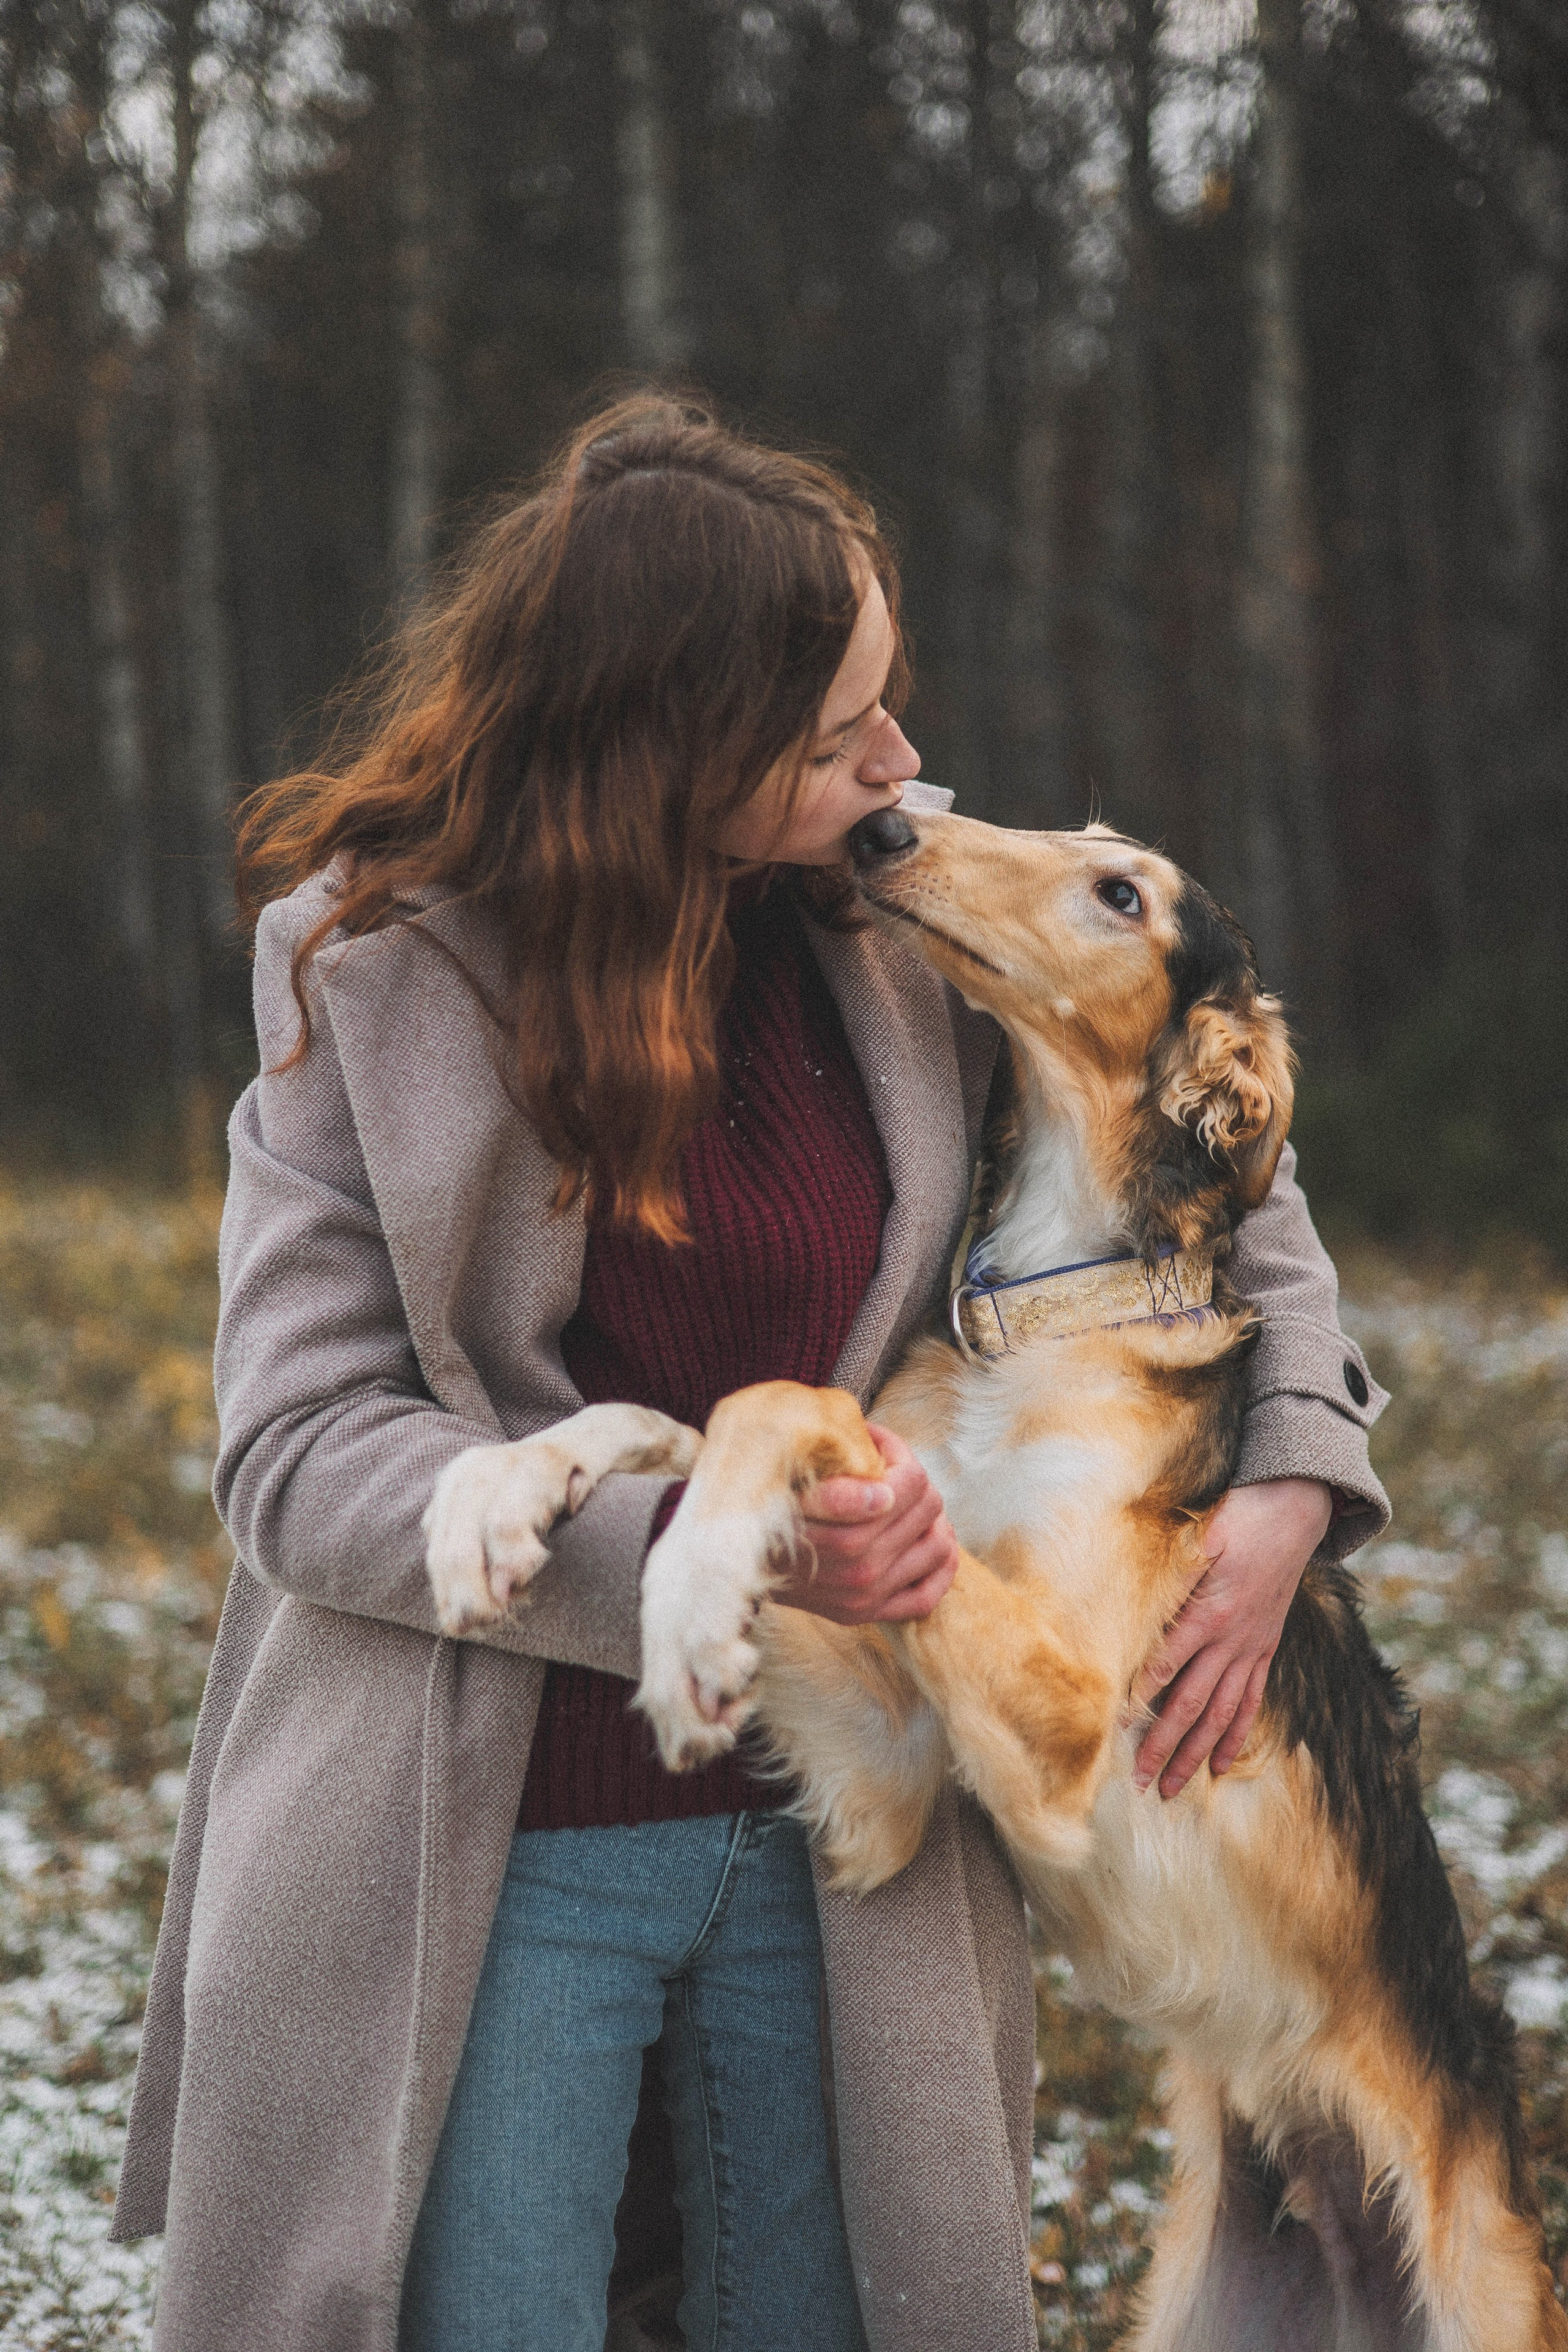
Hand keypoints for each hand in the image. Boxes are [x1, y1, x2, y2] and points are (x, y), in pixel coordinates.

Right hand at [776, 1424, 958, 1624]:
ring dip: (931, 1519)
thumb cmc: (773, 1509)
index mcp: (842, 1525)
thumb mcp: (796, 1480)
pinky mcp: (868, 1613)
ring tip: (910, 1505)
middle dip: (914, 1478)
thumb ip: (841, 1476)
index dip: (894, 1451)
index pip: (909, 1481)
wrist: (743, 1565)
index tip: (873, 1445)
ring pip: (939, 1544)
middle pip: (928, 1505)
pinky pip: (928, 1595)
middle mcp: (857, 1563)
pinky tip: (930, 1544)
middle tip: (891, 1471)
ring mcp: (865, 1592)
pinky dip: (939, 1568)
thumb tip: (881, 1451)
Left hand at [1131, 1478, 1331, 1799]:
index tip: (1113, 1732)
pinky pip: (1251, 1701)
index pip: (1165, 1668)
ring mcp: (1251, 1648)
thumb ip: (1171, 1576)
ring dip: (1195, 1754)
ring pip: (1221, 1714)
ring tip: (1173, 1788)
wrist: (1294, 1510)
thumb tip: (1131, 1604)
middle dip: (1163, 1746)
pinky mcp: (1265, 1649)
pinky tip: (1220, 1764)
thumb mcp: (1200, 1538)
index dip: (1138, 1701)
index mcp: (1208, 1613)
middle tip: (1138, 1783)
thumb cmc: (1239, 1517)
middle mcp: (1231, 1640)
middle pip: (1191, 1705)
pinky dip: (1235, 1736)